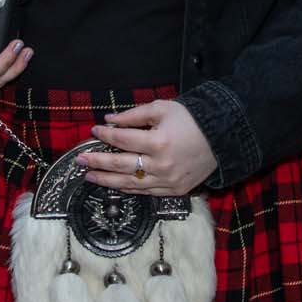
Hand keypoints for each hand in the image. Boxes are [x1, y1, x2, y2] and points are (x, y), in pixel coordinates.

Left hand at [80, 100, 214, 194]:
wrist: (222, 138)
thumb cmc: (191, 120)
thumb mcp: (162, 109)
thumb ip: (133, 115)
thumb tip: (109, 121)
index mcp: (158, 141)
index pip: (123, 139)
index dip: (106, 135)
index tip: (94, 131)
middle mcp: (161, 164)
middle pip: (120, 164)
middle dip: (97, 161)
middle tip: (79, 160)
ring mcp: (168, 180)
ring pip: (130, 183)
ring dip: (106, 180)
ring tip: (89, 176)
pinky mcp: (175, 191)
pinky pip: (146, 192)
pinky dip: (128, 189)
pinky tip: (114, 185)